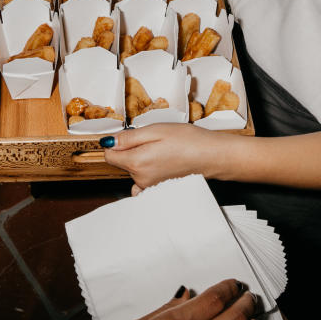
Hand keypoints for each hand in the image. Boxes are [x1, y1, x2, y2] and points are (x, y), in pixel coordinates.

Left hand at [104, 123, 234, 189]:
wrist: (210, 155)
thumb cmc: (188, 141)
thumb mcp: (155, 130)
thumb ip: (129, 138)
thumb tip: (109, 142)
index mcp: (137, 162)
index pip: (109, 155)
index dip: (115, 143)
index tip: (126, 137)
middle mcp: (140, 178)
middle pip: (122, 162)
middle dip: (130, 150)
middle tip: (151, 141)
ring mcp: (150, 186)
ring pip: (133, 170)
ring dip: (140, 160)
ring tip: (159, 151)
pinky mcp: (158, 189)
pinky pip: (141, 185)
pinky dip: (144, 175)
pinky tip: (156, 166)